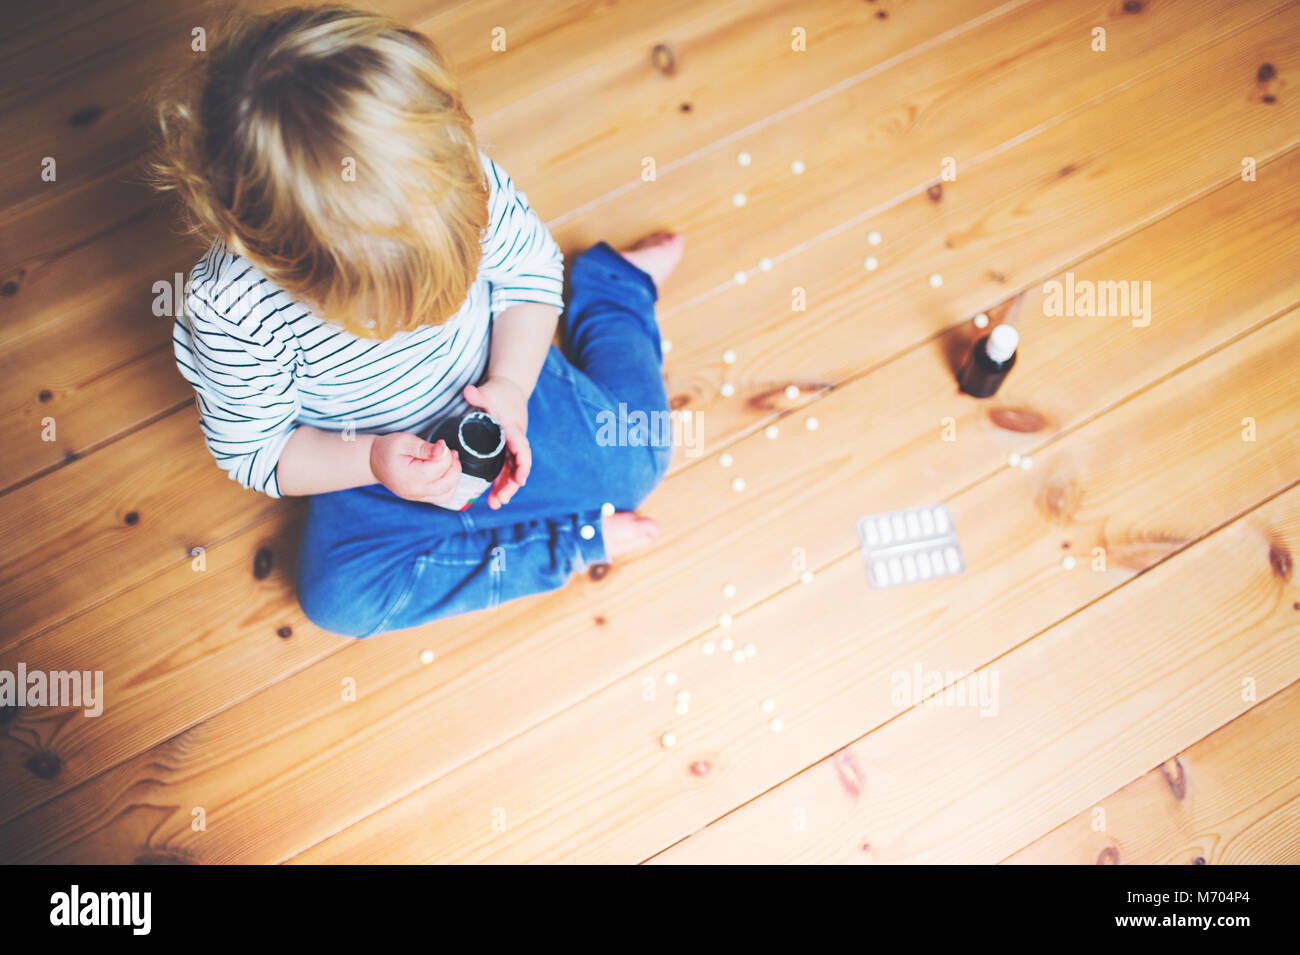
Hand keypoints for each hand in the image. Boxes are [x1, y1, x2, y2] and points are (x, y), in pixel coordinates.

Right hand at [369, 432, 462, 504]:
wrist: (373, 462)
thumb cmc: (387, 450)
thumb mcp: (403, 441)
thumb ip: (424, 447)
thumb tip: (442, 450)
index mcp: (412, 476)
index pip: (441, 467)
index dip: (445, 452)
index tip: (440, 443)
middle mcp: (415, 491)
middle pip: (448, 483)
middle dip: (454, 466)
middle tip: (450, 452)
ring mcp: (418, 497)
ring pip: (448, 493)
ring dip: (454, 477)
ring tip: (450, 463)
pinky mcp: (420, 498)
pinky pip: (442, 497)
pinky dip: (449, 485)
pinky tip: (445, 473)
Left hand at [463, 377, 529, 508]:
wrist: (510, 387)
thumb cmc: (500, 391)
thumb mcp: (489, 391)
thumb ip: (478, 394)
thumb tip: (468, 391)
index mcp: (513, 429)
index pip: (521, 449)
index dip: (522, 465)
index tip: (520, 480)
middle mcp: (515, 440)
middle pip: (518, 466)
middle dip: (511, 485)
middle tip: (500, 500)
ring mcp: (511, 446)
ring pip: (512, 471)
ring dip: (506, 488)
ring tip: (495, 504)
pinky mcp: (505, 449)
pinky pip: (506, 468)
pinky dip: (501, 482)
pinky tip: (493, 496)